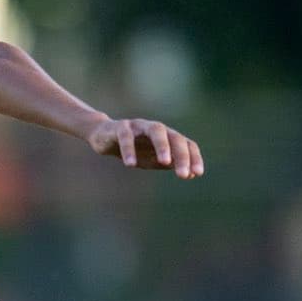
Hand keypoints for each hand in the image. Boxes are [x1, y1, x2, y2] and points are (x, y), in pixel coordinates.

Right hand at [87, 118, 203, 177]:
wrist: (104, 137)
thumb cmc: (134, 149)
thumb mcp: (153, 160)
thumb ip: (171, 164)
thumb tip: (191, 174)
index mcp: (167, 137)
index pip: (186, 144)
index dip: (193, 158)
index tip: (197, 174)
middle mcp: (156, 129)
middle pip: (175, 137)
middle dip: (181, 155)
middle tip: (183, 174)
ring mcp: (139, 126)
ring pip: (156, 131)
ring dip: (162, 146)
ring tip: (164, 162)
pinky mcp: (120, 127)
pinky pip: (126, 137)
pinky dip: (129, 150)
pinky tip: (130, 164)